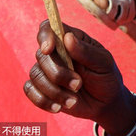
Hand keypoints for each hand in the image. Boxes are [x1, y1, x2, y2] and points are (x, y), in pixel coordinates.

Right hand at [24, 21, 135, 135]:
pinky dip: (43, 100)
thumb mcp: (103, 62)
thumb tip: (67, 37)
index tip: (49, 49)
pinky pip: (30, 90)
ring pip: (35, 75)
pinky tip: (58, 107)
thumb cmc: (106, 76)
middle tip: (78, 84)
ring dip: (54, 91)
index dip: (45, 36)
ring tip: (73, 100)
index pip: (49, 28)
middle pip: (41, 56)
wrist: (105, 103)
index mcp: (70, 39)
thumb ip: (86, 51)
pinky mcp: (42, 88)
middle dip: (58, 74)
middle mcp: (56, 52)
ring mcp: (47, 70)